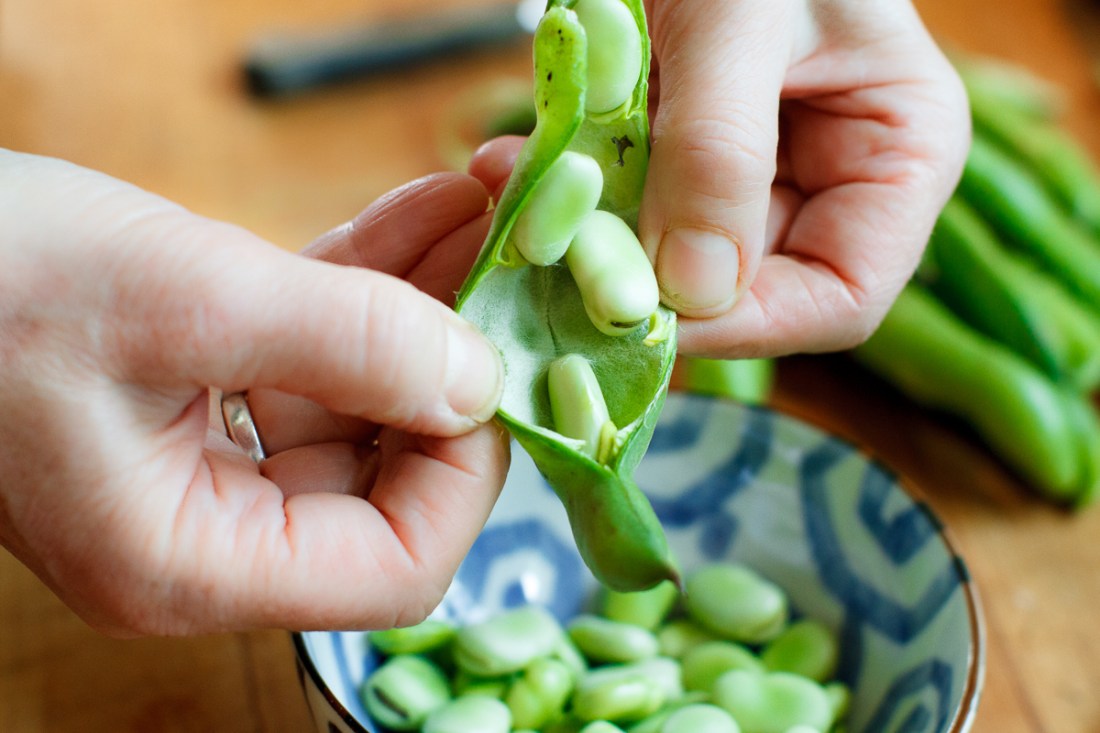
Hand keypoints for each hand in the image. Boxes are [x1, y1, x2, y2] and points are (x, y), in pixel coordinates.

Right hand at [0, 150, 506, 635]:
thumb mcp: (186, 302)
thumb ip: (347, 343)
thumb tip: (480, 377)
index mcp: (192, 561)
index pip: (395, 568)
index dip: (467, 473)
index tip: (494, 365)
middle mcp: (208, 531)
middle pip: (389, 476)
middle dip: (456, 363)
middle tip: (511, 260)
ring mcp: (206, 464)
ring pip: (361, 402)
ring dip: (424, 306)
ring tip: (479, 214)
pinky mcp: (201, 396)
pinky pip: (315, 356)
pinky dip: (368, 289)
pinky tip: (422, 217)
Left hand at [473, 0, 968, 357]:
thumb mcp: (741, 20)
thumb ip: (720, 149)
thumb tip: (691, 290)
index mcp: (897, 158)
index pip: (840, 300)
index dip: (746, 325)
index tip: (642, 312)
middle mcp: (830, 181)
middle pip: (743, 289)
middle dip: (643, 278)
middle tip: (552, 253)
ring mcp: (753, 173)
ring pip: (669, 256)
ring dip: (590, 239)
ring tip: (516, 189)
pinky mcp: (683, 155)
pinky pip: (628, 205)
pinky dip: (573, 194)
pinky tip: (515, 162)